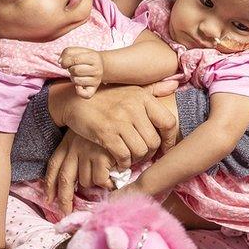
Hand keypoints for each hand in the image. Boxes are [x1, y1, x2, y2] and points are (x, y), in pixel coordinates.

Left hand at [45, 130, 115, 215]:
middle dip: (64, 199)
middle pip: (64, 179)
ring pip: (86, 181)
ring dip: (94, 184)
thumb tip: (76, 180)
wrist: (116, 114)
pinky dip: (107, 184)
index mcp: (68, 142)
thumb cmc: (104, 126)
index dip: (50, 183)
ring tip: (104, 177)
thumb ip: (78, 153)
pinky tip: (113, 178)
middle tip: (65, 212)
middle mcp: (75, 148)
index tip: (48, 198)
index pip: (54, 165)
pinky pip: (100, 180)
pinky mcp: (101, 157)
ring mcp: (87, 152)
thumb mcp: (85, 135)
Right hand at [49, 83, 176, 169]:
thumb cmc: (106, 98)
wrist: (74, 101)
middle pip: (154, 141)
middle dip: (149, 153)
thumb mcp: (130, 90)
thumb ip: (153, 90)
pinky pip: (124, 156)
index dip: (169, 139)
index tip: (164, 148)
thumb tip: (174, 86)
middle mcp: (133, 107)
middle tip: (141, 155)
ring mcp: (119, 120)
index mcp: (142, 97)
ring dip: (136, 159)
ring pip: (140, 151)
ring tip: (130, 157)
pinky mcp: (105, 133)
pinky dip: (123, 163)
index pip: (168, 122)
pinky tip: (119, 161)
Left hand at [59, 47, 103, 98]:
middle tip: (74, 68)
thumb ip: (68, 52)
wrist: (101, 66)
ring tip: (77, 75)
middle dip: (70, 69)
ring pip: (77, 81)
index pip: (75, 59)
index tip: (65, 63)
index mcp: (93, 57)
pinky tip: (79, 86)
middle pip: (75, 70)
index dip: (65, 61)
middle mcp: (97, 69)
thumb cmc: (86, 58)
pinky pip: (84, 94)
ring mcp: (96, 80)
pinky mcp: (94, 89)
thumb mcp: (79, 51)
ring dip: (73, 78)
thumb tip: (60, 62)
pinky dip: (78, 91)